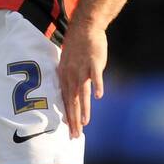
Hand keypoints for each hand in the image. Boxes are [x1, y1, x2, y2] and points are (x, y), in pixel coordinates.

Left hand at [57, 22, 106, 137]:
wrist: (84, 28)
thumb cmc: (77, 48)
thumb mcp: (68, 65)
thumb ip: (70, 80)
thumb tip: (72, 94)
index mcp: (65, 77)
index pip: (66, 102)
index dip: (68, 118)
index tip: (70, 132)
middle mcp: (71, 76)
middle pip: (72, 101)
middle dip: (74, 120)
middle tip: (75, 136)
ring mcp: (82, 69)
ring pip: (82, 92)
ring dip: (84, 108)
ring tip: (85, 123)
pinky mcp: (94, 62)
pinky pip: (95, 75)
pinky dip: (97, 85)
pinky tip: (99, 96)